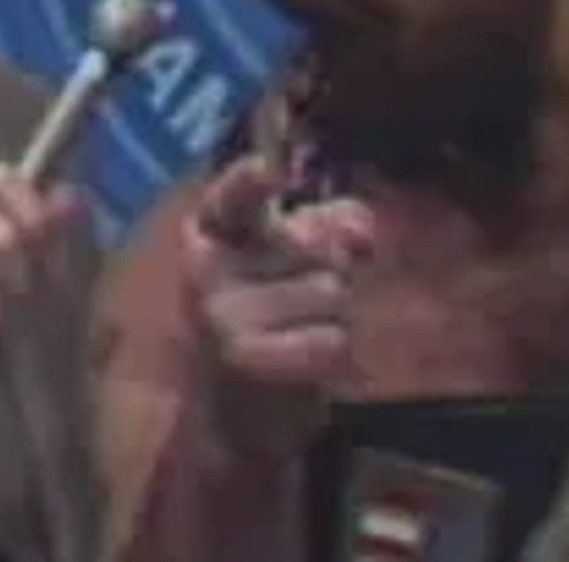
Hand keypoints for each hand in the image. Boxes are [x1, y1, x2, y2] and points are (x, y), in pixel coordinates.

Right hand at [185, 154, 374, 458]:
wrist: (242, 401)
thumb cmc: (278, 303)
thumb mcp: (305, 248)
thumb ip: (339, 222)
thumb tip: (361, 233)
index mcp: (216, 226)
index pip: (233, 197)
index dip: (250, 180)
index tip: (272, 169)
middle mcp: (206, 265)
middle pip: (316, 246)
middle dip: (333, 268)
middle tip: (305, 291)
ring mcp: (220, 313)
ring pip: (329, 292)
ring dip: (338, 313)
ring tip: (306, 326)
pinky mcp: (242, 356)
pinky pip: (328, 340)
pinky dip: (334, 350)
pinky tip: (310, 357)